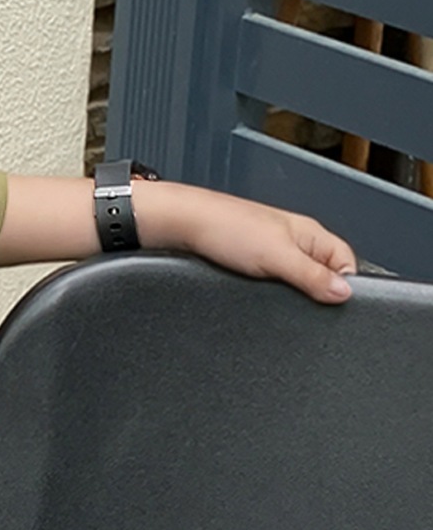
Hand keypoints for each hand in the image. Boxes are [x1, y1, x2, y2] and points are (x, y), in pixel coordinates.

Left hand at [134, 180, 356, 303]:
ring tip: (278, 295)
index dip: (346, 286)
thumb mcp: (277, 257)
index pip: (348, 264)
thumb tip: (344, 293)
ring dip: (292, 293)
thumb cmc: (225, 227)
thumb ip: (312, 276)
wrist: (182, 226)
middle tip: (304, 304)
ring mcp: (275, 252)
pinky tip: (261, 293)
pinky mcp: (254, 262)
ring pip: (298, 281)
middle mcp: (296, 240)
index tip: (336, 303)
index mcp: (311, 233)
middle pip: (324, 275)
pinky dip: (271, 291)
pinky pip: (275, 283)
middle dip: (317, 293)